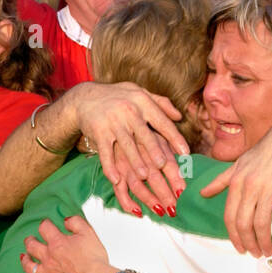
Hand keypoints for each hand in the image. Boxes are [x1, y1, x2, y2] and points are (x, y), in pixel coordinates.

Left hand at [20, 216, 110, 272]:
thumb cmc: (94, 258)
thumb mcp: (89, 233)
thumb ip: (76, 222)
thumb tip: (66, 220)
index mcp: (57, 242)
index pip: (45, 228)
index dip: (45, 224)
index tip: (47, 224)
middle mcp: (48, 257)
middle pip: (32, 246)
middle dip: (30, 241)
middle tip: (30, 239)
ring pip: (29, 266)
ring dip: (25, 260)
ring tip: (24, 257)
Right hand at [70, 82, 188, 215]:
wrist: (86, 97)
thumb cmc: (119, 97)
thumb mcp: (140, 93)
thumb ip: (161, 103)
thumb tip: (179, 116)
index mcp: (143, 102)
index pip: (162, 121)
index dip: (175, 137)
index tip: (186, 152)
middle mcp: (128, 110)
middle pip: (144, 134)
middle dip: (154, 150)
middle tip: (164, 165)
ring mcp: (112, 121)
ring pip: (126, 145)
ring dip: (135, 161)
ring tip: (144, 175)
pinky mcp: (98, 131)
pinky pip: (105, 152)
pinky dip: (110, 166)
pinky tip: (116, 179)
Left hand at [200, 113, 271, 256]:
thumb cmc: (265, 150)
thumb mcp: (239, 163)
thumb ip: (221, 180)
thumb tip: (202, 192)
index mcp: (237, 182)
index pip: (230, 216)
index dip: (234, 236)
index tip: (239, 247)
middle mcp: (250, 187)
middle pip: (244, 224)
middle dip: (248, 243)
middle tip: (254, 253)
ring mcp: (269, 189)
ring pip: (262, 224)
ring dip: (265, 242)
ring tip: (268, 251)